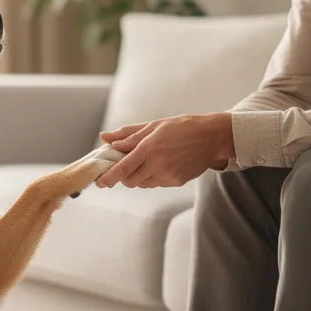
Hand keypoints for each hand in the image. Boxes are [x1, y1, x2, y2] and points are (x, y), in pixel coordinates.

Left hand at [94, 113, 234, 188]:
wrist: (211, 137)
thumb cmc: (181, 127)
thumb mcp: (153, 126)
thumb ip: (128, 135)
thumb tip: (106, 138)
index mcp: (149, 147)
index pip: (123, 168)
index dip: (109, 177)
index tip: (99, 182)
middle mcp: (158, 164)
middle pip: (130, 180)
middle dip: (124, 176)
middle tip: (126, 164)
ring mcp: (168, 175)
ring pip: (142, 184)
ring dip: (138, 176)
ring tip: (148, 160)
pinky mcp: (176, 182)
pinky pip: (156, 184)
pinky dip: (152, 177)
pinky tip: (162, 164)